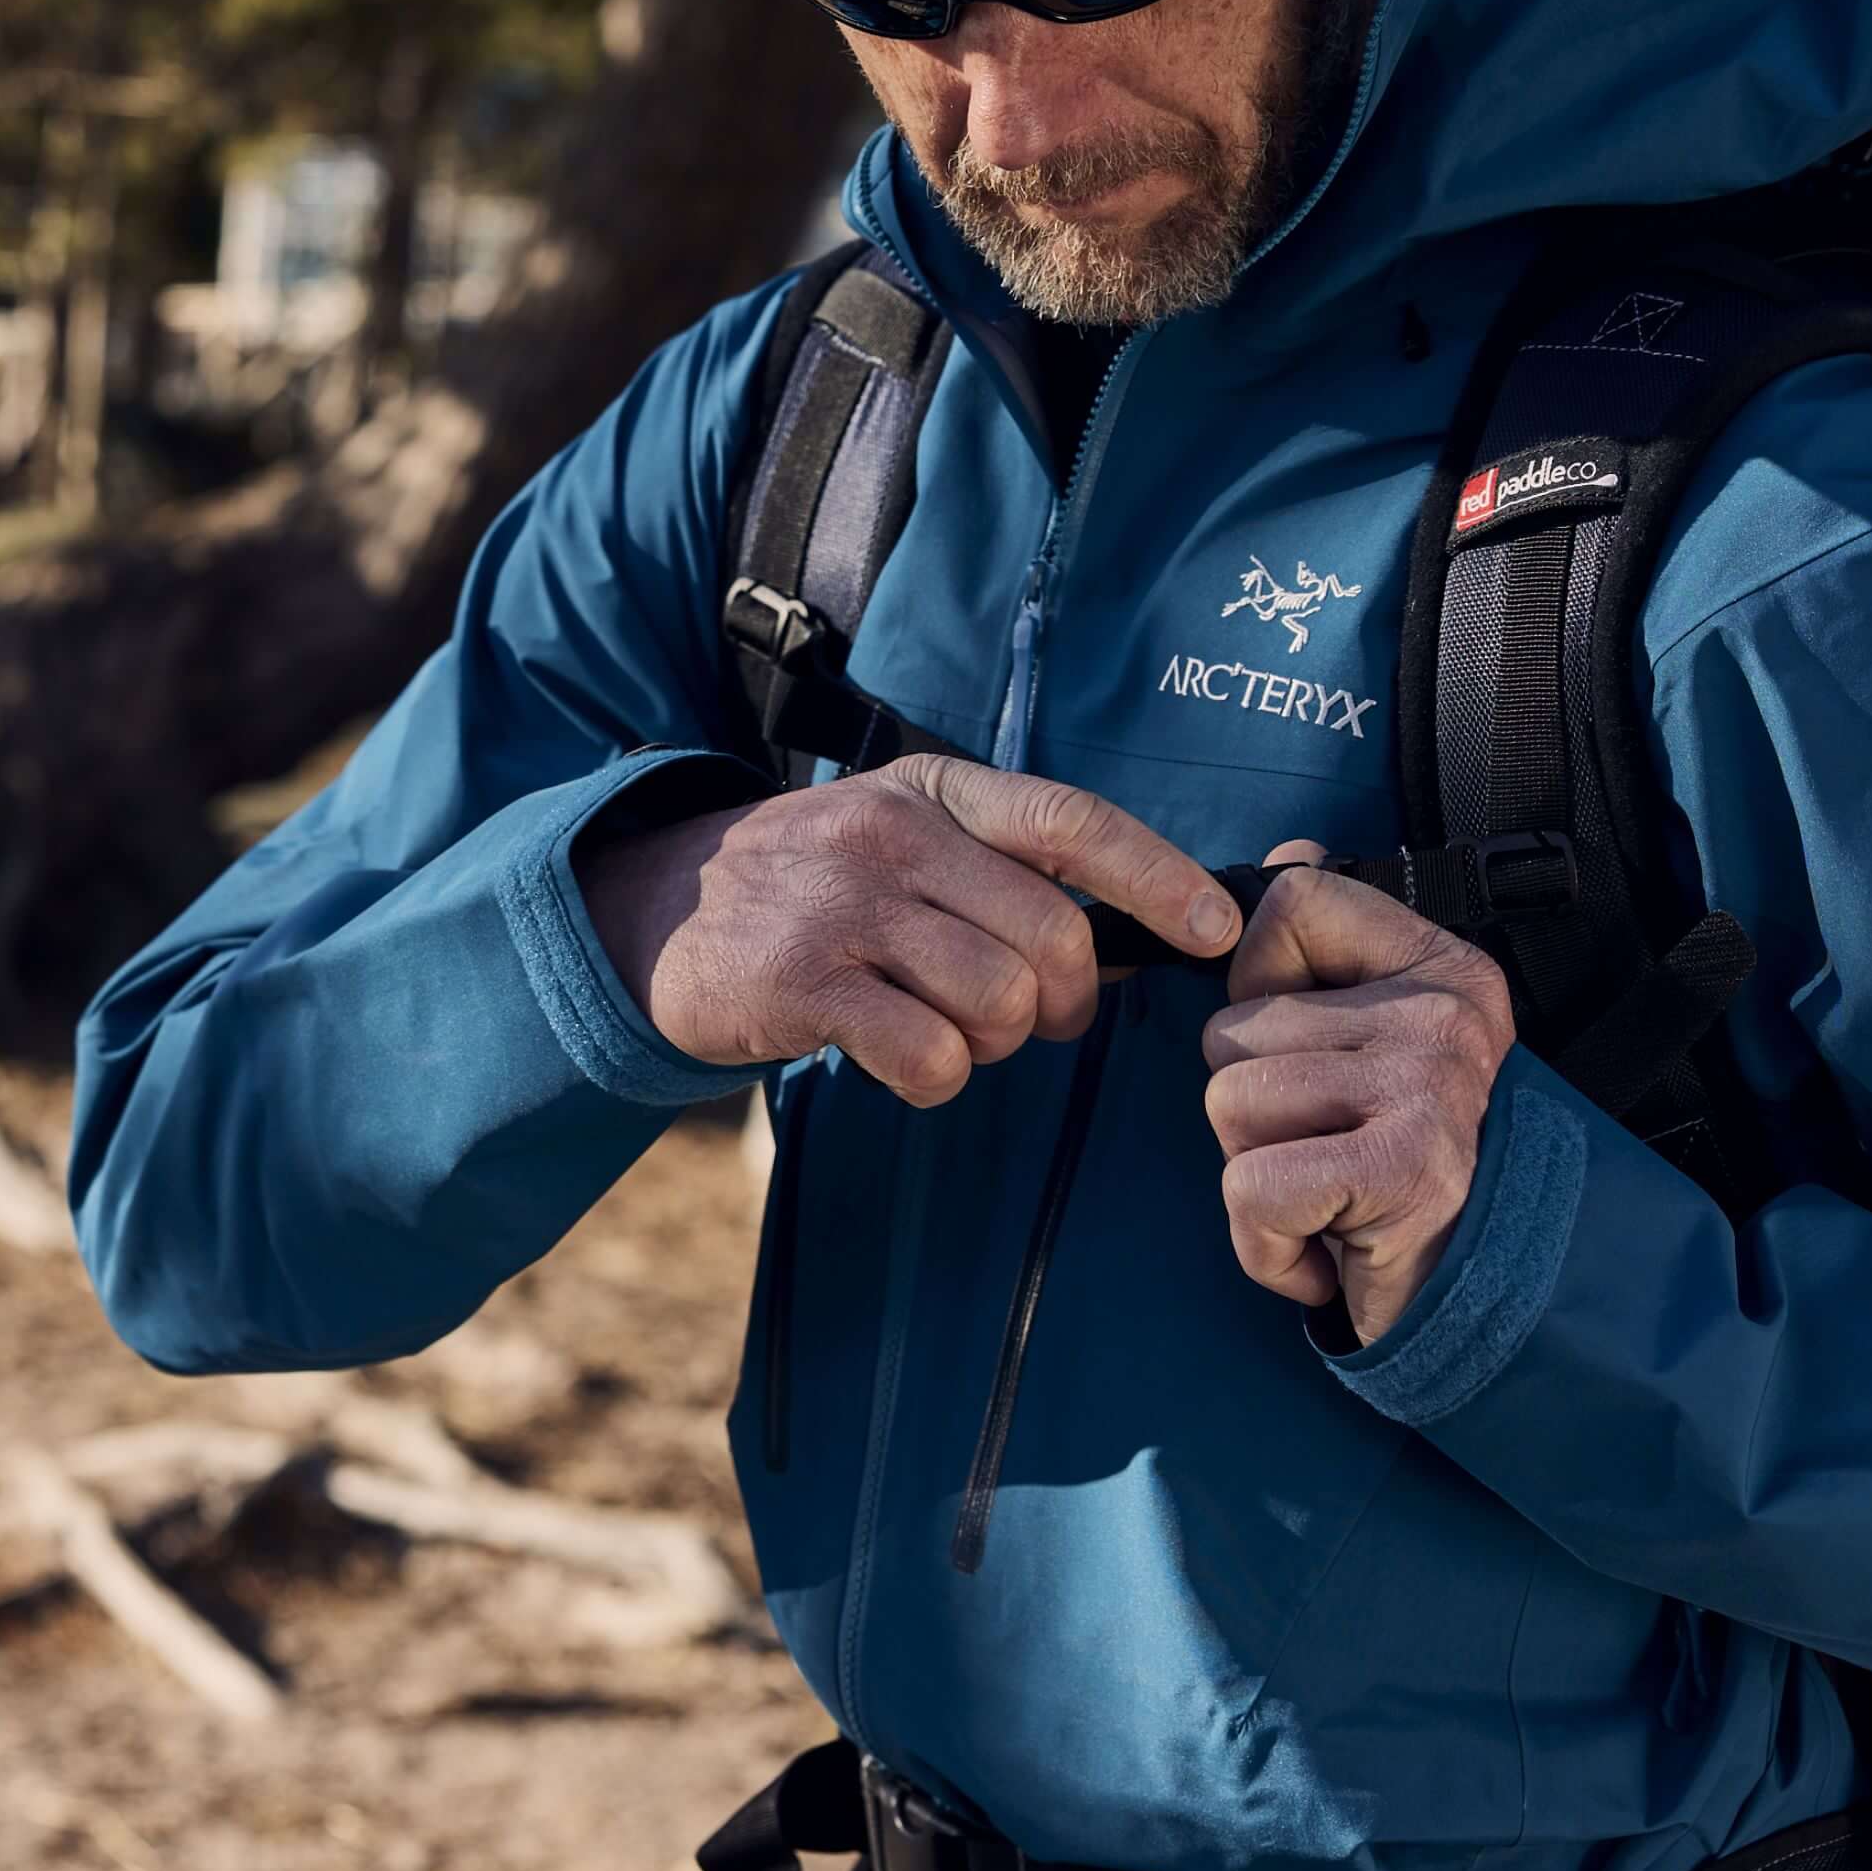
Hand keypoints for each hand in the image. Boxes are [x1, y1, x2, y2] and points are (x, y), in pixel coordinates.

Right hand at [578, 759, 1237, 1105]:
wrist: (654, 911)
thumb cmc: (810, 887)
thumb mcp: (897, 833)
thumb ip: (997, 864)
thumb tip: (1139, 928)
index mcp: (933, 790)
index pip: (1070, 821)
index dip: (1158, 877)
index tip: (1217, 929)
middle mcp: (892, 835)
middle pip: (1051, 939)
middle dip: (1061, 1002)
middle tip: (1027, 1019)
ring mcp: (845, 907)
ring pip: (998, 1003)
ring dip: (990, 1043)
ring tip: (940, 1028)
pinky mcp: (804, 981)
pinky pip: (929, 1058)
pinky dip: (933, 1079)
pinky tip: (894, 1058)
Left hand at [1202, 840, 1517, 1341]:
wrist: (1492, 1312)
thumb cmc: (1409, 1176)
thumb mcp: (1378, 1049)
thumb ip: (1329, 949)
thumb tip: (1290, 849)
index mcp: (1445, 969)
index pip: (1293, 901)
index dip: (1259, 980)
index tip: (1311, 1052)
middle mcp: (1444, 1017)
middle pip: (1234, 1027)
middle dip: (1251, 1113)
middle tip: (1331, 1158)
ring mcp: (1427, 1089)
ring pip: (1229, 1103)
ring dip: (1256, 1176)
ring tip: (1334, 1200)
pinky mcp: (1401, 1171)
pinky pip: (1249, 1188)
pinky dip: (1266, 1245)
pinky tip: (1328, 1255)